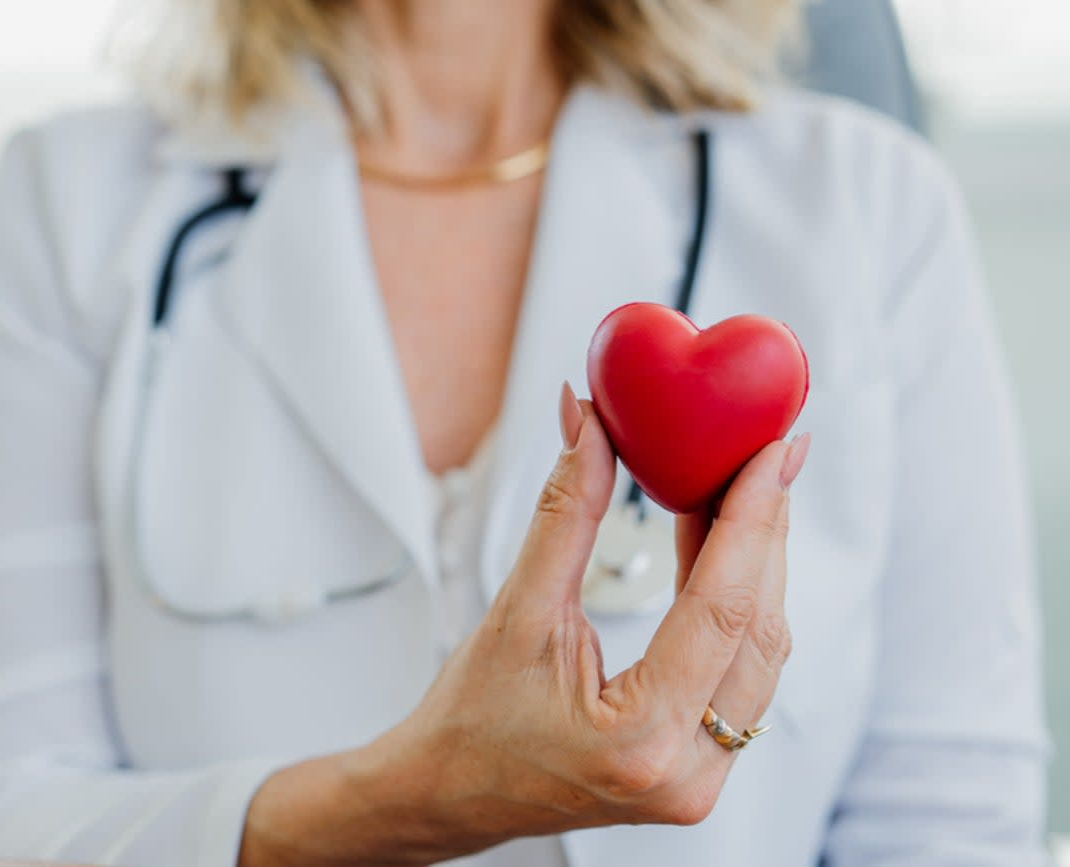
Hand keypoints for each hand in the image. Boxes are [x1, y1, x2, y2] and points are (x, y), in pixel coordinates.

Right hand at [240, 385, 807, 865]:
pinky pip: (742, 674)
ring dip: (758, 566)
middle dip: (768, 530)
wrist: (447, 792)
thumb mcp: (514, 611)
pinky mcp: (699, 766)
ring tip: (744, 491)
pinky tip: (720, 548)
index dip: (753, 519)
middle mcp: (687, 772)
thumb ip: (567, 515)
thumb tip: (589, 428)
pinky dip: (738, 605)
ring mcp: (700, 778)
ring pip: (761, 652)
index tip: (773, 453)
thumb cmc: (470, 721)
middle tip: (770, 454)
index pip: (722, 608)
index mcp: (639, 741)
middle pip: (758, 627)